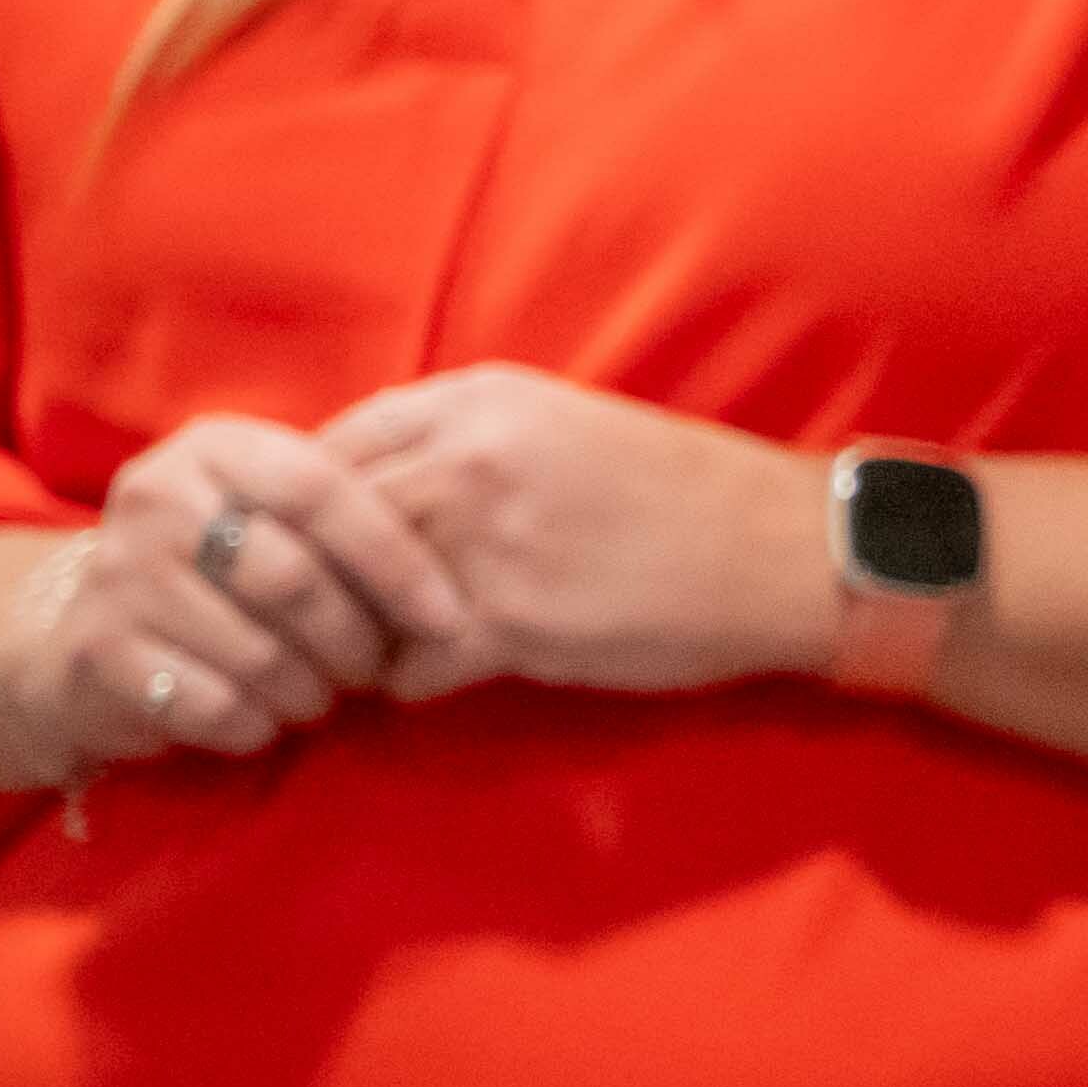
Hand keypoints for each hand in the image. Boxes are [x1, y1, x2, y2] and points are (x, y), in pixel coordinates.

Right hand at [14, 414, 484, 776]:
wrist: (82, 632)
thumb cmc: (221, 569)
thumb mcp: (274, 514)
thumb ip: (352, 508)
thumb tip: (466, 539)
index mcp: (215, 448)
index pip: (323, 490)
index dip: (396, 558)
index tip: (450, 617)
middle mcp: (157, 497)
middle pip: (294, 578)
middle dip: (355, 640)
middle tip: (373, 670)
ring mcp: (118, 574)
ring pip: (259, 653)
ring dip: (311, 692)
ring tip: (321, 696)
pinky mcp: (99, 652)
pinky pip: (214, 705)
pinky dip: (257, 725)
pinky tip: (263, 719)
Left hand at [311, 367, 834, 695]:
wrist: (782, 551)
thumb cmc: (681, 491)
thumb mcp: (563, 427)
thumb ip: (467, 443)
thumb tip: (381, 489)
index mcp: (477, 401)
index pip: (329, 446)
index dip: (305, 508)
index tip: (315, 547)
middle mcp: (467, 460)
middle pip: (321, 524)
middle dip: (308, 578)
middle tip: (319, 618)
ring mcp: (483, 543)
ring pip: (348, 598)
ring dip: (346, 637)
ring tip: (362, 657)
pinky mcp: (509, 624)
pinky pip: (406, 667)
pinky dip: (405, 685)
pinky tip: (432, 683)